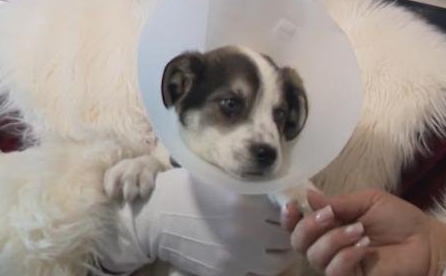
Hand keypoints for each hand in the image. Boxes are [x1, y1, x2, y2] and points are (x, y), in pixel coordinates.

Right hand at [98, 167, 293, 275]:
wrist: (156, 217)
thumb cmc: (189, 191)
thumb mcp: (224, 179)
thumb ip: (255, 186)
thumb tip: (284, 190)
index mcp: (249, 203)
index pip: (289, 212)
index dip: (290, 212)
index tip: (286, 211)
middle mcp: (247, 232)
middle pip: (288, 239)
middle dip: (287, 234)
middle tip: (281, 230)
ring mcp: (236, 257)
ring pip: (277, 263)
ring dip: (277, 255)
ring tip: (269, 246)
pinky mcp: (223, 273)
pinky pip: (254, 274)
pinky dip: (257, 267)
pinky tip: (250, 256)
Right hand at [282, 189, 445, 275]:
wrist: (425, 240)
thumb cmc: (399, 219)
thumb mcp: (368, 201)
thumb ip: (338, 202)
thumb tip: (308, 196)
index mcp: (331, 224)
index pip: (299, 225)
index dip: (290, 217)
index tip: (293, 206)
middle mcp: (330, 245)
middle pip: (299, 242)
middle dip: (309, 226)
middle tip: (331, 216)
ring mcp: (340, 264)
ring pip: (315, 256)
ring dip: (335, 239)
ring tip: (360, 230)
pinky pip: (335, 270)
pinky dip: (347, 255)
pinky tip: (364, 246)